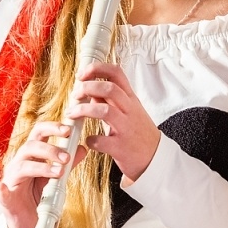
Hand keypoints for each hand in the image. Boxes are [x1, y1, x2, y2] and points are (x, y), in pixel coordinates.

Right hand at [0, 121, 83, 227]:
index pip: (39, 134)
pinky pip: (2, 193)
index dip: (52, 128)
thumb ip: (67, 164)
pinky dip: (3, 190)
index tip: (68, 130)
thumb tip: (82, 148)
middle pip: (30, 146)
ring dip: (41, 168)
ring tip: (58, 173)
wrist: (30, 222)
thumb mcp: (56, 179)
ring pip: (22, 166)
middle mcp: (20, 163)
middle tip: (66, 158)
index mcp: (32, 156)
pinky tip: (4, 188)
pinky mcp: (7, 199)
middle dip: (50, 149)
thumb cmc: (40, 196)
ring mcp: (12, 180)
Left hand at [70, 62, 161, 181]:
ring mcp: (126, 129)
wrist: (155, 158)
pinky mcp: (121, 148)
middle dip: (87, 88)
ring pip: (104, 111)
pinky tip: (89, 141)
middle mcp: (130, 111)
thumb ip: (111, 100)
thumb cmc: (139, 133)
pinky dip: (91, 140)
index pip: (116, 73)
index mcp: (130, 99)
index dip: (97, 69)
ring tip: (72, 114)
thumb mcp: (130, 111)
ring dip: (83, 110)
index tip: (82, 75)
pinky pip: (102, 141)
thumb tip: (91, 91)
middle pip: (109, 88)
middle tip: (75, 95)